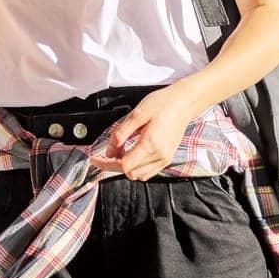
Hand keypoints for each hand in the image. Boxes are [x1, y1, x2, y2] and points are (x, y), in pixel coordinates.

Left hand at [88, 85, 205, 180]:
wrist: (184, 103)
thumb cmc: (163, 104)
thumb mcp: (137, 114)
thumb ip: (120, 133)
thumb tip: (109, 150)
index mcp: (150, 144)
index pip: (123, 165)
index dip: (105, 164)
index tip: (95, 159)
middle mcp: (159, 156)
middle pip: (129, 173)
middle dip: (114, 165)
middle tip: (107, 151)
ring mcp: (164, 159)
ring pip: (138, 175)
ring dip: (125, 167)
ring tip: (120, 150)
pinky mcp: (167, 158)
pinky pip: (147, 171)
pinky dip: (136, 166)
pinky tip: (131, 153)